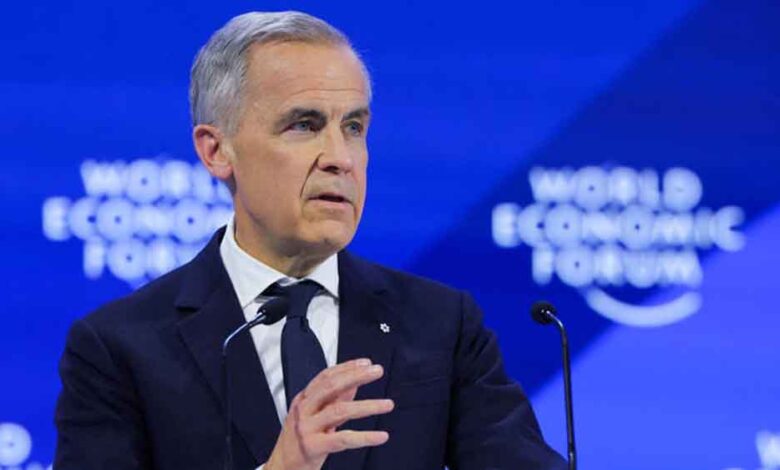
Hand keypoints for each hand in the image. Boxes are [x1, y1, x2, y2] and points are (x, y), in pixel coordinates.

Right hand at [265, 358, 394, 469]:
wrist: (281, 468)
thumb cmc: (299, 441)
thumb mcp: (314, 416)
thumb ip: (334, 400)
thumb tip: (355, 382)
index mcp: (303, 400)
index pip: (326, 376)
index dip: (347, 367)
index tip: (367, 363)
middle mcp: (304, 410)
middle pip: (331, 386)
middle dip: (357, 376)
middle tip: (377, 371)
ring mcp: (307, 428)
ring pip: (340, 410)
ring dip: (367, 406)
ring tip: (387, 404)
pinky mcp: (313, 446)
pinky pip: (343, 439)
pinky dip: (365, 437)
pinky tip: (380, 436)